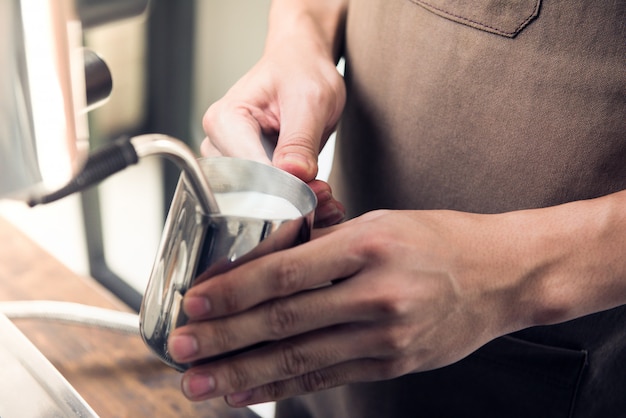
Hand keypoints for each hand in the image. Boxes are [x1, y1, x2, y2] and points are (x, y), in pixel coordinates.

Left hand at [167, 209, 533, 405]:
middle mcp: (375, 294)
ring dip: (244, 373)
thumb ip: (323, 244)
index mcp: (368, 247)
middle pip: (284, 321)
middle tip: (181, 350)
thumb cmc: (440, 240)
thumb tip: (267, 264)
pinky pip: (328, 376)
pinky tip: (252, 392)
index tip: (196, 303)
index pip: (285, 273)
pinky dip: (284, 385)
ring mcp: (386, 335)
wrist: (502, 275)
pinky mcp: (393, 362)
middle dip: (224, 339)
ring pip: (300, 358)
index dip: (233, 291)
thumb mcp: (380, 222)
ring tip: (202, 384)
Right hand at [201, 39, 345, 226]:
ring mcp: (233, 160)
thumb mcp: (309, 100)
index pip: (250, 170)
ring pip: (262, 200)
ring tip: (327, 196)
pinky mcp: (250, 172)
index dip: (284, 188)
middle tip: (326, 195)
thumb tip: (295, 174)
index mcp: (226, 120)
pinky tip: (323, 200)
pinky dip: (299, 202)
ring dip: (297, 205)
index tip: (315, 193)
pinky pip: (271, 197)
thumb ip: (300, 139)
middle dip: (293, 199)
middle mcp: (220, 144)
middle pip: (252, 190)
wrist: (302, 65)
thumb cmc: (301, 71)